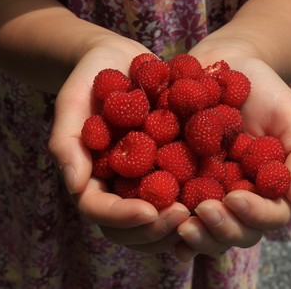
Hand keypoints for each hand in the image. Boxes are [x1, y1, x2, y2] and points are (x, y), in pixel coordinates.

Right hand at [48, 36, 189, 251]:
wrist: (122, 61)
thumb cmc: (90, 79)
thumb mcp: (72, 102)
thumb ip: (67, 142)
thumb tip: (75, 186)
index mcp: (91, 178)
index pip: (98, 210)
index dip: (121, 216)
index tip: (148, 211)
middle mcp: (118, 187)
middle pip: (131, 228)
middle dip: (156, 229)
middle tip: (183, 215)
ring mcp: (145, 181)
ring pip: (160, 221)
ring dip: (180, 225)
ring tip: (205, 210)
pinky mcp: (170, 169)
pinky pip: (184, 194)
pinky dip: (200, 201)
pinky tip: (223, 195)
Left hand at [173, 56, 290, 260]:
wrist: (224, 67)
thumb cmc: (262, 91)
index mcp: (266, 188)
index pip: (270, 216)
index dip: (255, 214)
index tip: (235, 198)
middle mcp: (236, 197)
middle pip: (235, 232)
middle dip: (220, 229)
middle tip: (203, 210)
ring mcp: (206, 192)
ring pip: (204, 230)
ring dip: (195, 233)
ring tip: (179, 221)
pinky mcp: (175, 181)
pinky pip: (171, 211)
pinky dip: (165, 223)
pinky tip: (154, 221)